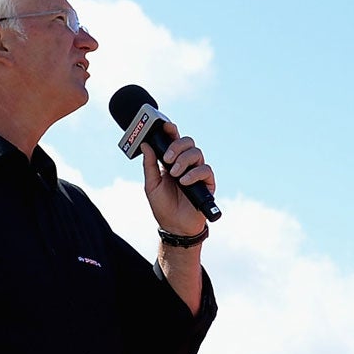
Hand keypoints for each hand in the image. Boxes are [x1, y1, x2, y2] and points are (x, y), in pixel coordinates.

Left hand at [142, 120, 214, 235]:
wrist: (175, 227)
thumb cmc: (163, 206)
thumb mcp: (151, 184)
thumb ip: (149, 164)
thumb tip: (145, 145)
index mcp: (172, 162)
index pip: (174, 141)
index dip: (172, 131)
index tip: (166, 126)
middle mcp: (186, 164)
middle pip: (188, 142)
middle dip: (177, 146)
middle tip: (168, 158)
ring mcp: (198, 172)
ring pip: (197, 153)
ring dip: (184, 160)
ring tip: (175, 173)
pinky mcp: (208, 183)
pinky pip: (205, 170)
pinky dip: (194, 173)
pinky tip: (184, 181)